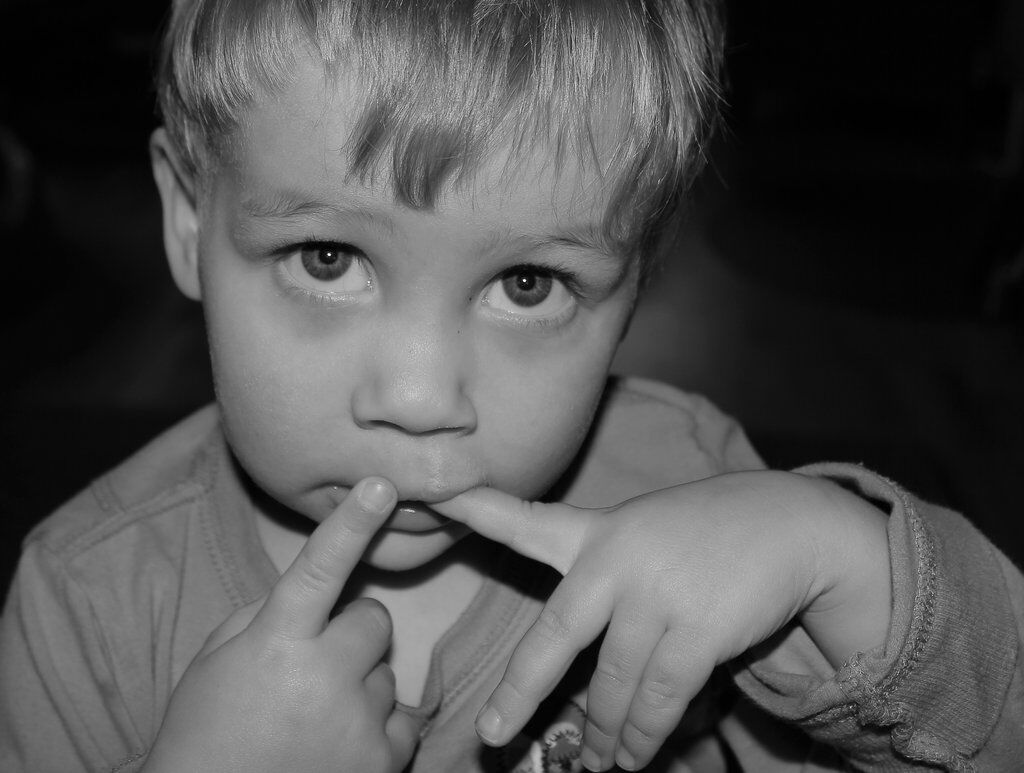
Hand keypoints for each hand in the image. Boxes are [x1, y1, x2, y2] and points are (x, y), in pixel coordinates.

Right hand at [143, 478, 419, 772]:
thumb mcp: (218, 658)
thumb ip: (270, 613)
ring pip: (386, 670)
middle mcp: (323, 678)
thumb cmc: (206, 729)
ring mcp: (356, 724)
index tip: (381, 485)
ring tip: (315, 715)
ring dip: (359, 683)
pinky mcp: (381, 764)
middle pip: (374, 619)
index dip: (351, 523)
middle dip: (350, 632)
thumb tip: (321, 586)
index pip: (320, 568)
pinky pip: (404, 717)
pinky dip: (378, 726)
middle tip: (314, 664)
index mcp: (276, 642)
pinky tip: (339, 741)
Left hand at [436, 470, 889, 771]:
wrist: (787, 524)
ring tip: (600, 762)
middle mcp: (614, 560)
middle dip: (520, 692)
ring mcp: (654, 594)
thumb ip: (604, 577)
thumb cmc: (705, 531)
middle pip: (553, 639)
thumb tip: (590, 672)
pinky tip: (636, 755)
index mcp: (594, 532)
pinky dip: (645, 737)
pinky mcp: (696, 630)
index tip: (427, 495)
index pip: (523, 520)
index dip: (473, 509)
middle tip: (492, 734)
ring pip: (613, 688)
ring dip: (607, 735)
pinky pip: (657, 703)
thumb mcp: (642, 530)